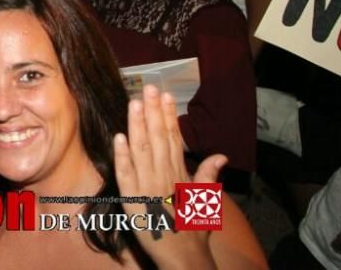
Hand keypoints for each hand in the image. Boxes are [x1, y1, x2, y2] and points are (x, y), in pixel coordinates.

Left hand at [114, 86, 225, 267]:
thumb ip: (208, 176)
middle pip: (158, 138)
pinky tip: (119, 137)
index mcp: (179, 174)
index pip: (174, 139)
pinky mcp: (132, 199)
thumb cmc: (192, 229)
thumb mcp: (204, 201)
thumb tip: (221, 155)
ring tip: (135, 103)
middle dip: (153, 112)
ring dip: (137, 125)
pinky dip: (122, 156)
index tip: (166, 95)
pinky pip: (126, 175)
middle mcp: (163, 176)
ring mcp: (147, 186)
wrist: (183, 258)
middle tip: (148, 87)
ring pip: (142, 150)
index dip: (169, 116)